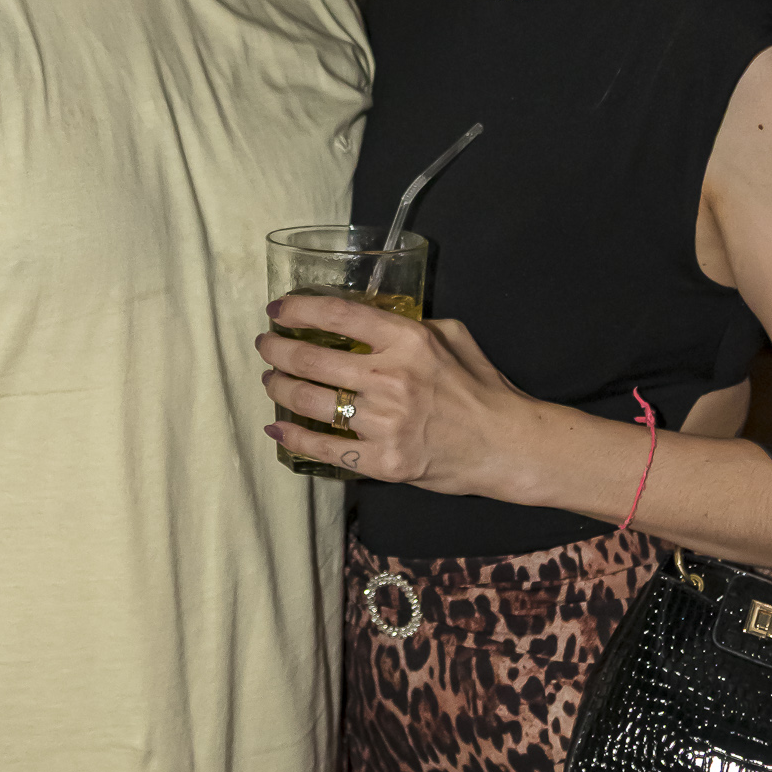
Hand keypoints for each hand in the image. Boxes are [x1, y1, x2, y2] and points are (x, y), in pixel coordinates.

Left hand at [257, 295, 520, 494]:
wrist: (505, 445)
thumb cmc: (480, 387)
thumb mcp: (452, 335)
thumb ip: (409, 323)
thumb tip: (368, 318)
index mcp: (408, 340)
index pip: (338, 316)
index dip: (299, 309)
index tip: (278, 309)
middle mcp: (391, 378)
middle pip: (312, 359)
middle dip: (277, 350)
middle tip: (266, 346)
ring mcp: (385, 423)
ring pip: (310, 402)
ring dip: (279, 389)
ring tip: (270, 381)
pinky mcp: (383, 461)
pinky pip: (324, 449)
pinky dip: (294, 439)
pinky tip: (277, 430)